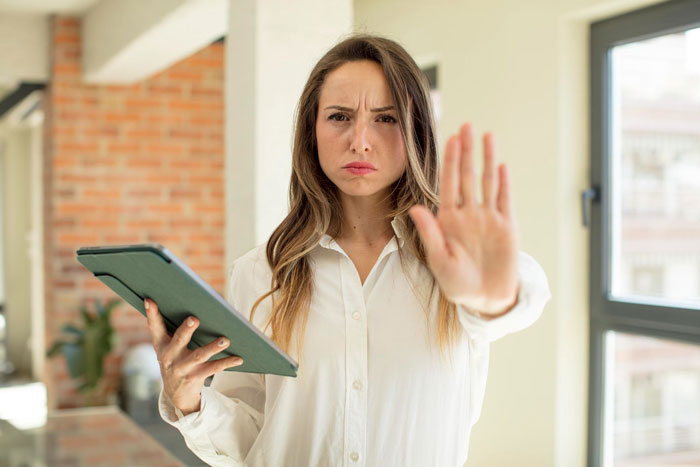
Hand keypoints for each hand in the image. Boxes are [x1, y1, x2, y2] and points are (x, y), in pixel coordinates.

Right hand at [145, 298, 243, 414]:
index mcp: (162, 345)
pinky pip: (213, 368)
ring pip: (199, 355)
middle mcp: (169, 356)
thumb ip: (174, 330)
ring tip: (225, 340)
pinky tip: (238, 358)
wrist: (176, 393)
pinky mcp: (195, 378)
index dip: (152, 314)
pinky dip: (227, 362)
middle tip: (194, 319)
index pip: (155, 327)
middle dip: (187, 329)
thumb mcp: (168, 348)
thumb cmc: (175, 360)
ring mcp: (183, 368)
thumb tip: (193, 306)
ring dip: (213, 347)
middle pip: (179, 340)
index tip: (150, 300)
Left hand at [408, 123, 518, 315]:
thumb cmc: (457, 283)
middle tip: (466, 126)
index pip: (449, 184)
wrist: (485, 298)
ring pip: (487, 182)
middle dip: (466, 152)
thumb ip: (430, 233)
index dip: (449, 161)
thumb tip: (415, 209)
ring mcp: (488, 218)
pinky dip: (503, 183)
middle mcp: (468, 213)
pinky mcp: (506, 227)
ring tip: (487, 135)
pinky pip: (504, 200)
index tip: (449, 139)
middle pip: (468, 176)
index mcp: (449, 219)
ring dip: (487, 159)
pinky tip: (501, 165)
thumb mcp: (440, 259)